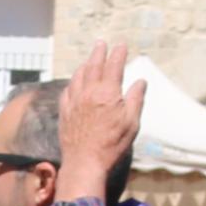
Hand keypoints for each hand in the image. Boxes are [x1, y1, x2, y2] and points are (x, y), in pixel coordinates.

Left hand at [54, 41, 141, 199]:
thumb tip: (140, 82)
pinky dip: (73, 82)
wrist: (84, 162)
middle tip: (101, 43)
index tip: (121, 46)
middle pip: (93, 65)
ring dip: (84, 65)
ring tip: (89, 60)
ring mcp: (74, 101)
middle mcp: (89, 92)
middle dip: (99, 52)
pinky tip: (74, 82)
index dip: (118, 54)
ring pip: (78, 75)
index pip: (114, 66)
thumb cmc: (112, 144)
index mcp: (108, 93)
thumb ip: (135, 99)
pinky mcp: (65, 111)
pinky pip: (67, 90)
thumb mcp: (132, 123)